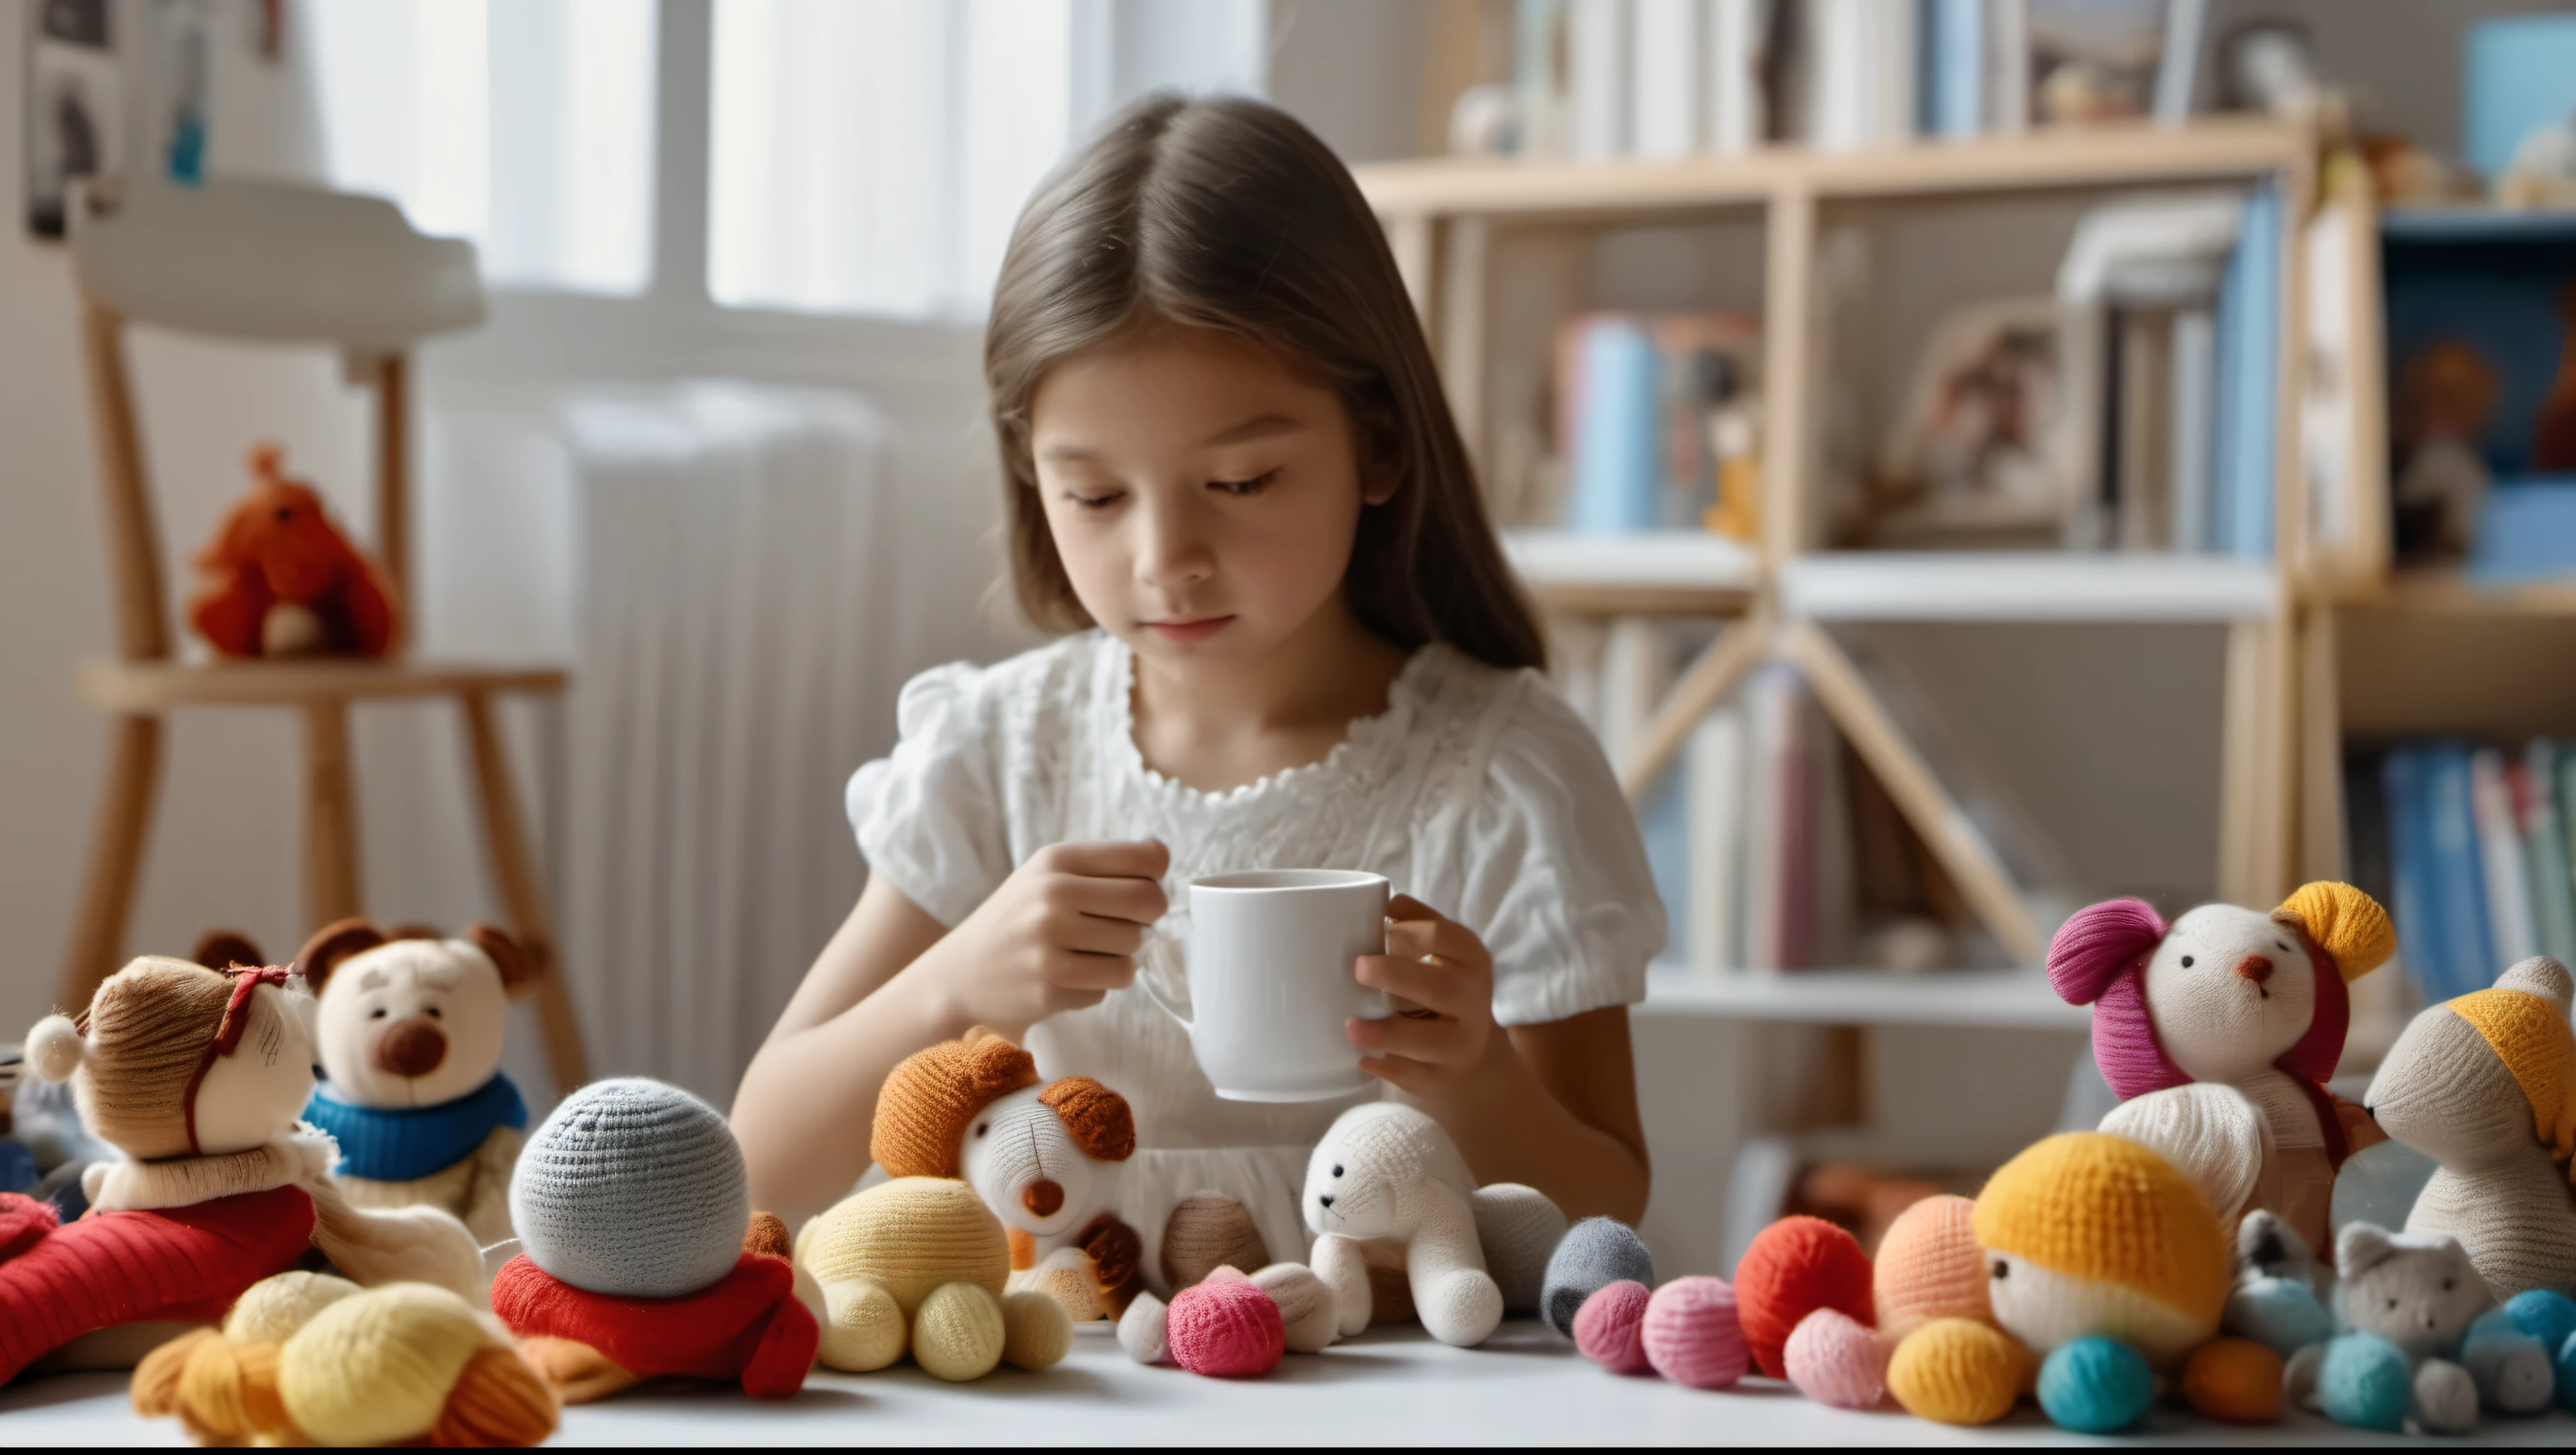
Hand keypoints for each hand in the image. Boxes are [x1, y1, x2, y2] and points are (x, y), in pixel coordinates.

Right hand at [912, 840, 1167, 1035]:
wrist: (962, 973)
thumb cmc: (1018, 919)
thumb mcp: (1047, 875)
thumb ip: (1102, 864)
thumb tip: (1162, 856)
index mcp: (1057, 860)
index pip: (1144, 858)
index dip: (1157, 877)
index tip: (1143, 888)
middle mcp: (1052, 896)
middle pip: (1148, 902)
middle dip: (1148, 919)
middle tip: (1127, 925)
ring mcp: (1049, 943)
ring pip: (1134, 949)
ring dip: (1121, 956)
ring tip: (1090, 953)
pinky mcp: (1050, 986)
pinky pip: (1111, 985)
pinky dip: (1099, 984)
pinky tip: (1070, 976)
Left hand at [1348, 895, 1497, 1093]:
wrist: (1476, 1057)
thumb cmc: (1447, 990)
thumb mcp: (1446, 954)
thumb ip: (1419, 923)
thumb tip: (1387, 901)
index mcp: (1472, 961)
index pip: (1445, 937)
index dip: (1410, 931)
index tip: (1380, 931)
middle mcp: (1472, 1002)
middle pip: (1439, 988)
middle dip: (1395, 976)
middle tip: (1358, 969)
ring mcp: (1460, 1045)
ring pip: (1428, 1042)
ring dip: (1386, 1034)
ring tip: (1350, 1027)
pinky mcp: (1442, 1080)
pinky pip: (1413, 1077)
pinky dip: (1386, 1069)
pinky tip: (1362, 1059)